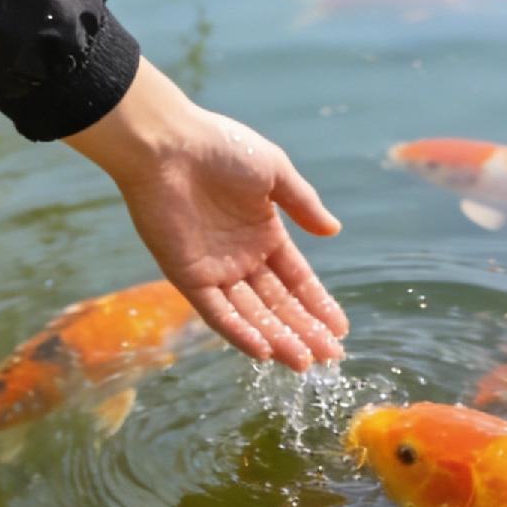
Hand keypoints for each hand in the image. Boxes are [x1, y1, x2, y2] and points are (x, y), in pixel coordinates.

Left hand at [66, 59, 347, 368]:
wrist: (166, 145)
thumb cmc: (220, 147)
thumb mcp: (273, 170)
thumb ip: (302, 203)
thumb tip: (334, 230)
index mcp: (262, 230)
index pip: (295, 277)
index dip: (317, 303)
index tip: (340, 330)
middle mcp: (240, 255)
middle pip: (277, 302)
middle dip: (303, 329)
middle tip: (330, 358)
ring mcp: (214, 268)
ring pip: (251, 313)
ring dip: (277, 338)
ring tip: (304, 362)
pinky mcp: (186, 275)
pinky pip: (216, 311)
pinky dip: (238, 332)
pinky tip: (264, 351)